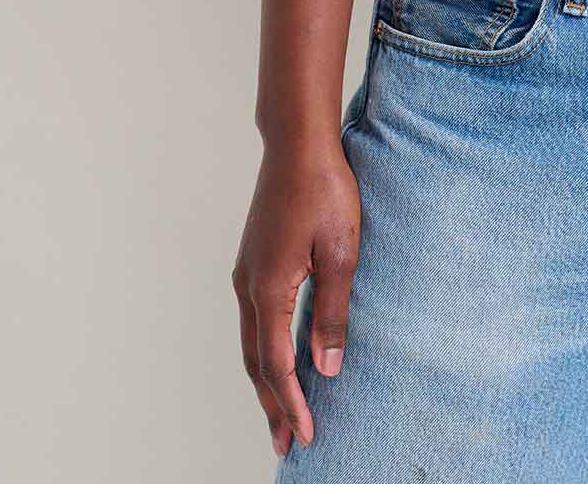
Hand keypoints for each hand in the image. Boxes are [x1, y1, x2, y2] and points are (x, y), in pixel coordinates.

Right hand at [233, 142, 360, 456]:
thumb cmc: (324, 191)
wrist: (298, 144)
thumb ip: (331, 313)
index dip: (293, 404)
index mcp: (269, 290)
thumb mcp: (340, 253)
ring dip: (265, 381)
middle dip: (271, 405)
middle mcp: (248, 287)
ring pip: (251, 343)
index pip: (278, 365)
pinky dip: (264, 351)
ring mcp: (247, 273)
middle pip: (256, 362)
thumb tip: (327, 369)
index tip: (305, 437)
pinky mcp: (254, 261)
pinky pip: (254, 320)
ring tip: (279, 412)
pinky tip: (277, 356)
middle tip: (284, 444)